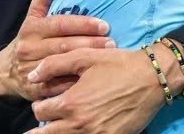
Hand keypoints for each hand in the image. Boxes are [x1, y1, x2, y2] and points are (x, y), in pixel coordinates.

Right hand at [0, 0, 115, 101]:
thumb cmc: (30, 37)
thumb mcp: (34, 14)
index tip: (104, 25)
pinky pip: (59, 86)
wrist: (7, 70)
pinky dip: (77, 82)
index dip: (83, 24)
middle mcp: (29, 48)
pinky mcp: (36, 89)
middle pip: (64, 45)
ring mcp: (32, 70)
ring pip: (63, 66)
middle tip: (112, 42)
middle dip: (90, 43)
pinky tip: (94, 79)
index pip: (60, 24)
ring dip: (87, 62)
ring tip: (108, 57)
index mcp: (31, 28)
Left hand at [24, 44, 183, 133]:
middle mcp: (80, 124)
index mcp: (70, 104)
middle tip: (49, 116)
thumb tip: (31, 76)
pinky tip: (81, 128)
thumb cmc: (117, 64)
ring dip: (60, 131)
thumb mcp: (83, 57)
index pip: (39, 112)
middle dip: (44, 125)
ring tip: (63, 123)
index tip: (45, 101)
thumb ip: (53, 65)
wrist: (153, 78)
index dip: (39, 105)